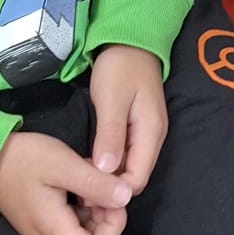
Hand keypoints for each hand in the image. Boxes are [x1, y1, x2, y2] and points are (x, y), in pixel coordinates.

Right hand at [0, 131, 144, 234]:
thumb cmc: (24, 159)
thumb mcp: (63, 163)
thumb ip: (94, 183)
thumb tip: (125, 197)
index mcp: (53, 229)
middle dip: (110, 219)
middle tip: (107, 185)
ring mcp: (46, 232)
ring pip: (87, 234)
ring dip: (100, 211)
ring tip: (94, 180)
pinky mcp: (46, 221)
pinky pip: (77, 224)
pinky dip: (89, 208)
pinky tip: (85, 184)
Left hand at [89, 44, 167, 192]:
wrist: (130, 42)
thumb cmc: (119, 68)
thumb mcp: (111, 99)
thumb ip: (110, 135)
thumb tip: (106, 172)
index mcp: (151, 133)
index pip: (138, 179)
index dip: (115, 190)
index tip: (87, 192)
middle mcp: (153, 138)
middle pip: (136, 177)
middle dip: (111, 188)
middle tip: (80, 189)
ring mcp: (147, 134)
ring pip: (130, 168)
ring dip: (109, 177)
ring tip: (82, 178)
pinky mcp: (137, 130)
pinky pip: (127, 157)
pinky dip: (111, 164)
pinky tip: (92, 164)